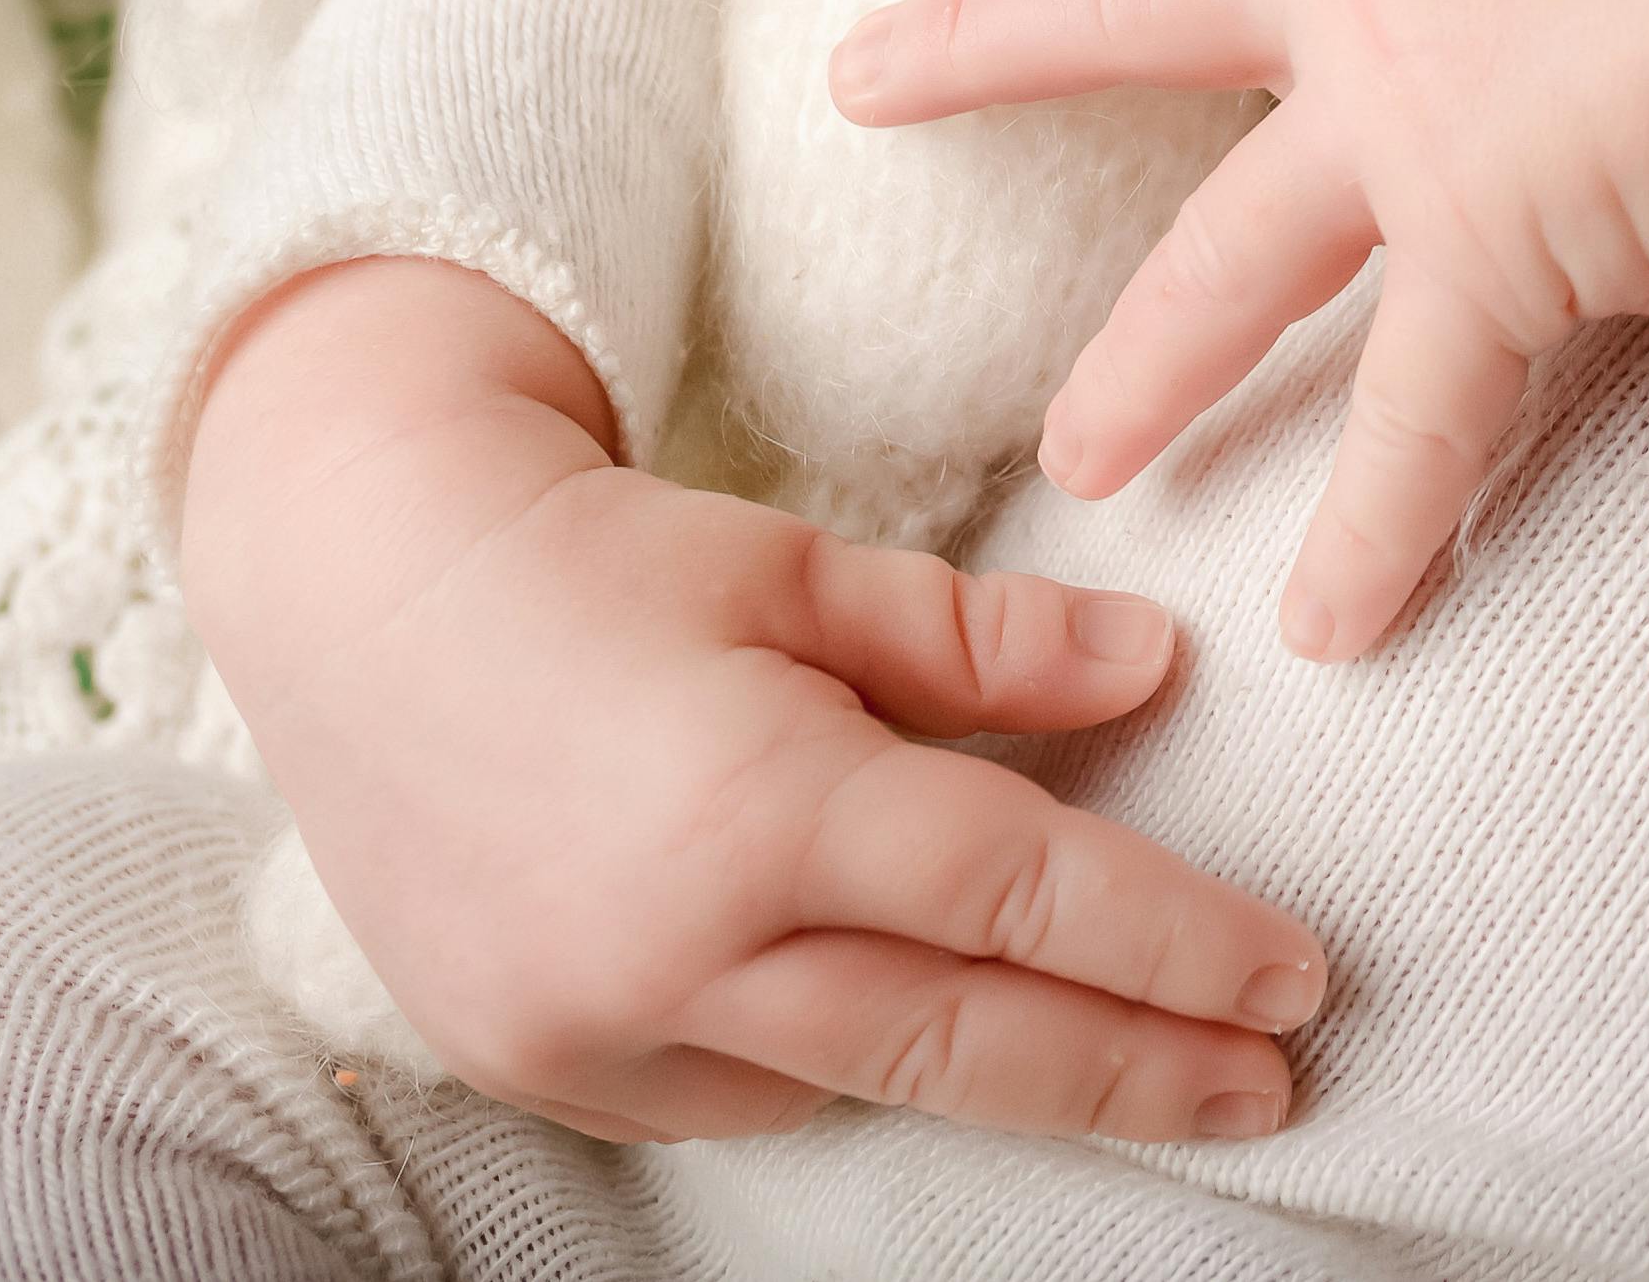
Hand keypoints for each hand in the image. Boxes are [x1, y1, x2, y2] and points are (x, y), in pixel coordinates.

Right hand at [181, 258, 1324, 1143]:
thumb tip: (1156, 672)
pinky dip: (845, 1057)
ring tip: (1150, 1069)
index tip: (1294, 979)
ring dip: (1011, 1076)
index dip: (1173, 944)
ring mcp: (594, 1028)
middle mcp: (675, 946)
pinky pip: (738, 1091)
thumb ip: (987, 644)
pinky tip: (929, 1025)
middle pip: (962, 1036)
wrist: (354, 596)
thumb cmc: (594, 557)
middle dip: (1135, 1068)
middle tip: (1274, 1083)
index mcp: (757, 805)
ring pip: (857, 1082)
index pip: (1020, 895)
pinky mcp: (539, 1063)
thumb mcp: (802, 570)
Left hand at [841, 0, 1648, 659]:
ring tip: (1074, 459)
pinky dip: (1379, 530)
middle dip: (980, 43)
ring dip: (1145, 370)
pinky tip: (1335, 629)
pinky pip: (1417, 423)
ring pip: (1229, 259)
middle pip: (1133, 4)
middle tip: (849, 79)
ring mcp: (1407, 114)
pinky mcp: (1484, 250)